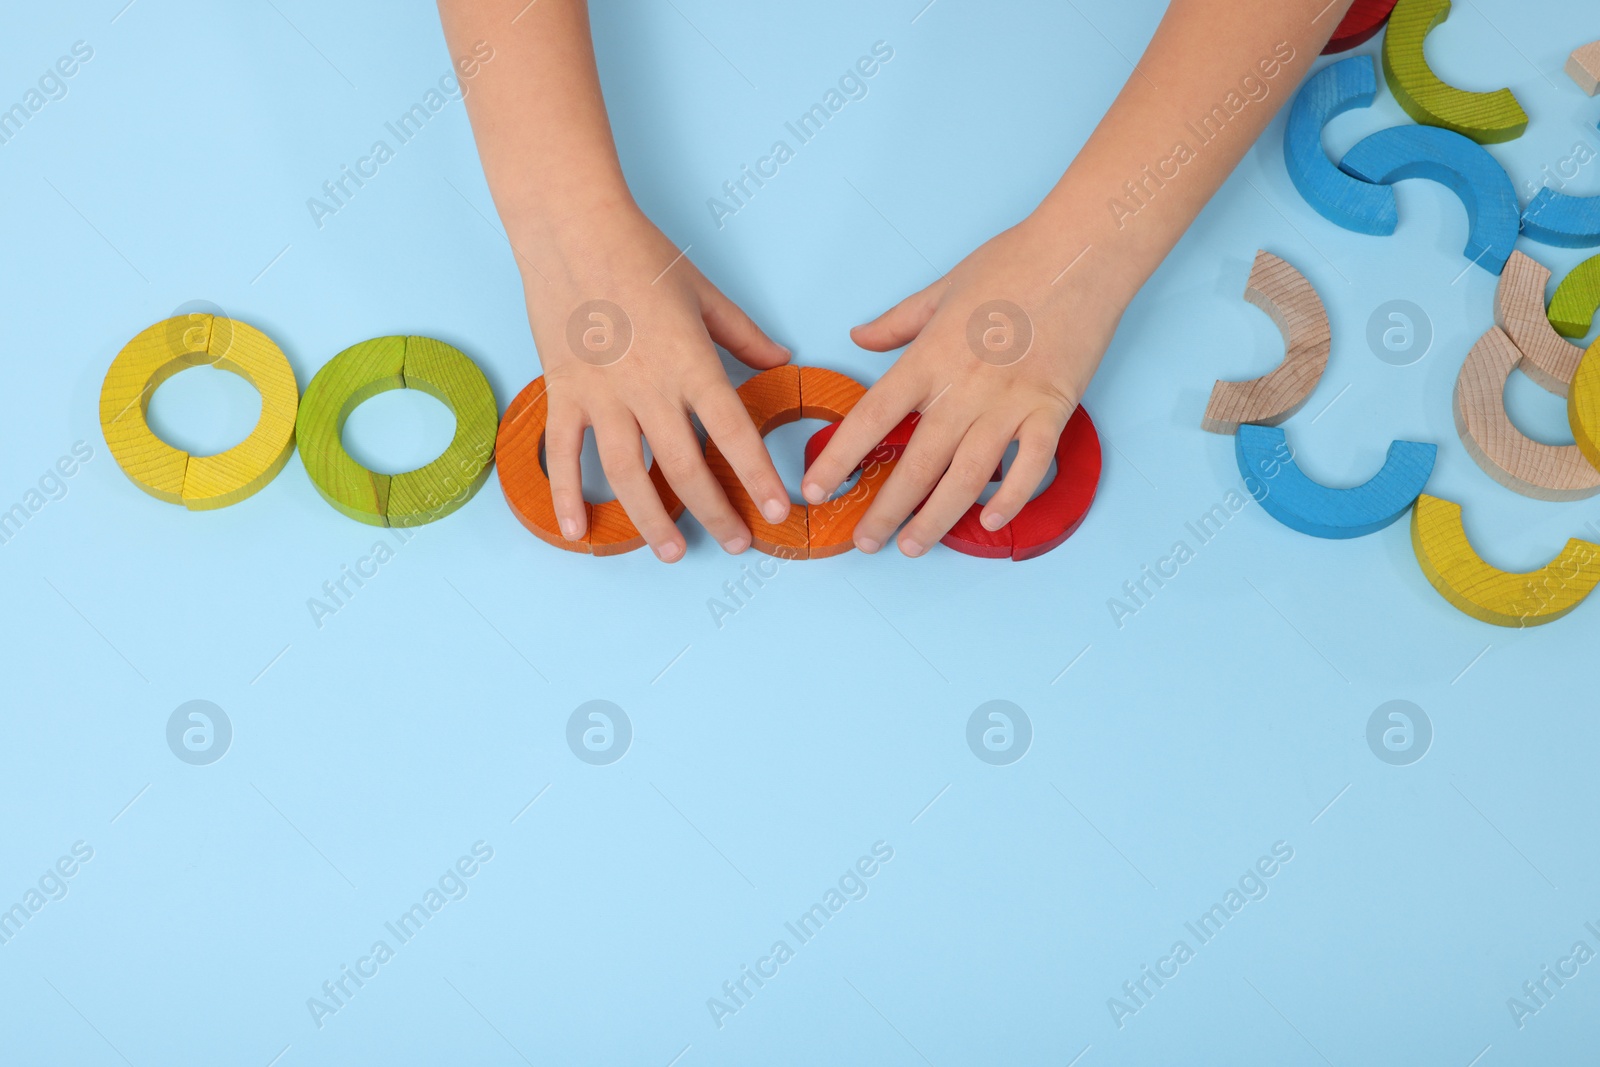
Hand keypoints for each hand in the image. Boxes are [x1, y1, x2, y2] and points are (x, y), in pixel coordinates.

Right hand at [522, 204, 791, 560]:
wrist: (571, 228)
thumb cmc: (641, 254)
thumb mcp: (705, 294)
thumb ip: (744, 335)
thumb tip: (781, 357)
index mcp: (691, 363)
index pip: (735, 434)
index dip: (759, 478)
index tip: (779, 511)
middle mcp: (649, 388)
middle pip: (687, 469)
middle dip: (717, 514)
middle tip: (738, 542)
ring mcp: (602, 396)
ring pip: (630, 476)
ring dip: (654, 521)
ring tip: (675, 552)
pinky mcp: (564, 393)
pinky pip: (564, 455)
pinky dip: (567, 497)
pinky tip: (580, 533)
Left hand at [801, 217, 1127, 555]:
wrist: (1081, 251)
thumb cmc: (1011, 262)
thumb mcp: (941, 288)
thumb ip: (898, 323)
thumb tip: (859, 337)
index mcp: (929, 358)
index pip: (871, 418)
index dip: (839, 458)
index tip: (816, 489)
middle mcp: (963, 388)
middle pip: (916, 463)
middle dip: (886, 510)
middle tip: (865, 541)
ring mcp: (1010, 402)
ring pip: (967, 477)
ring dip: (937, 518)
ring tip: (913, 546)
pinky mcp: (1052, 408)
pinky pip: (1030, 466)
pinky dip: (1011, 497)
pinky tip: (990, 521)